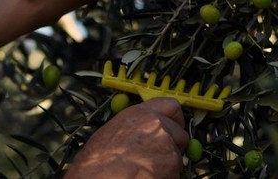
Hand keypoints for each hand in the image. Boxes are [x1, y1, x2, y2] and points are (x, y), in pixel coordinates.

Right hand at [65, 98, 188, 178]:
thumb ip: (134, 125)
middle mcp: (156, 127)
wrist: (99, 178)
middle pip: (180, 133)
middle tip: (158, 155)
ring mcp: (167, 147)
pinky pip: (176, 173)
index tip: (172, 125)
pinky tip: (146, 176)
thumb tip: (144, 129)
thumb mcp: (112, 131)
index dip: (173, 119)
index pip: (171, 106)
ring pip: (178, 156)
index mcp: (140, 114)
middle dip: (173, 145)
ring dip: (167, 164)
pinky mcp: (172, 167)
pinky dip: (165, 176)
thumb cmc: (97, 162)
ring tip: (144, 168)